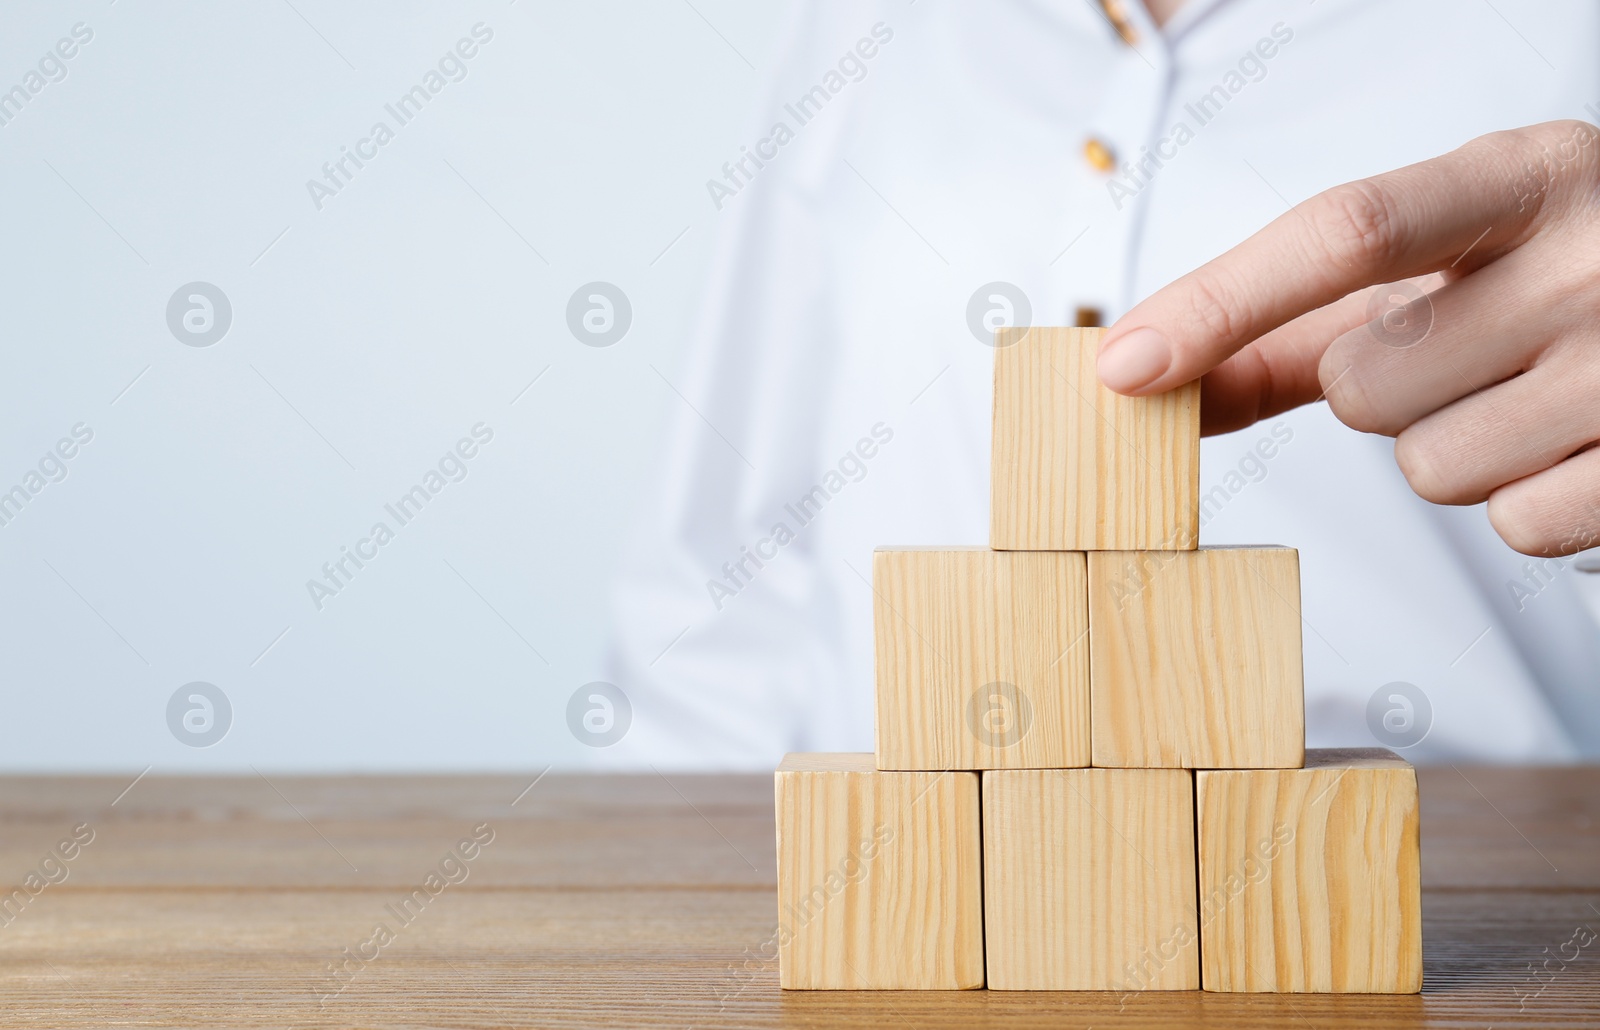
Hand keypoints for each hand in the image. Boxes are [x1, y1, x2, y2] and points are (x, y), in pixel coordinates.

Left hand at [1096, 120, 1599, 556]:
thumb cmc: (1540, 277)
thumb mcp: (1436, 261)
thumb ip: (1282, 320)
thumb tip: (1135, 376)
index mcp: (1521, 178)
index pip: (1343, 233)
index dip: (1221, 303)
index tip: (1125, 364)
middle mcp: (1592, 256)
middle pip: (1364, 384)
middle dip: (1381, 389)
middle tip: (1464, 355)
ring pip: (1428, 469)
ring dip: (1449, 447)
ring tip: (1522, 394)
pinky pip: (1515, 526)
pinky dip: (1522, 501)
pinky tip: (1567, 442)